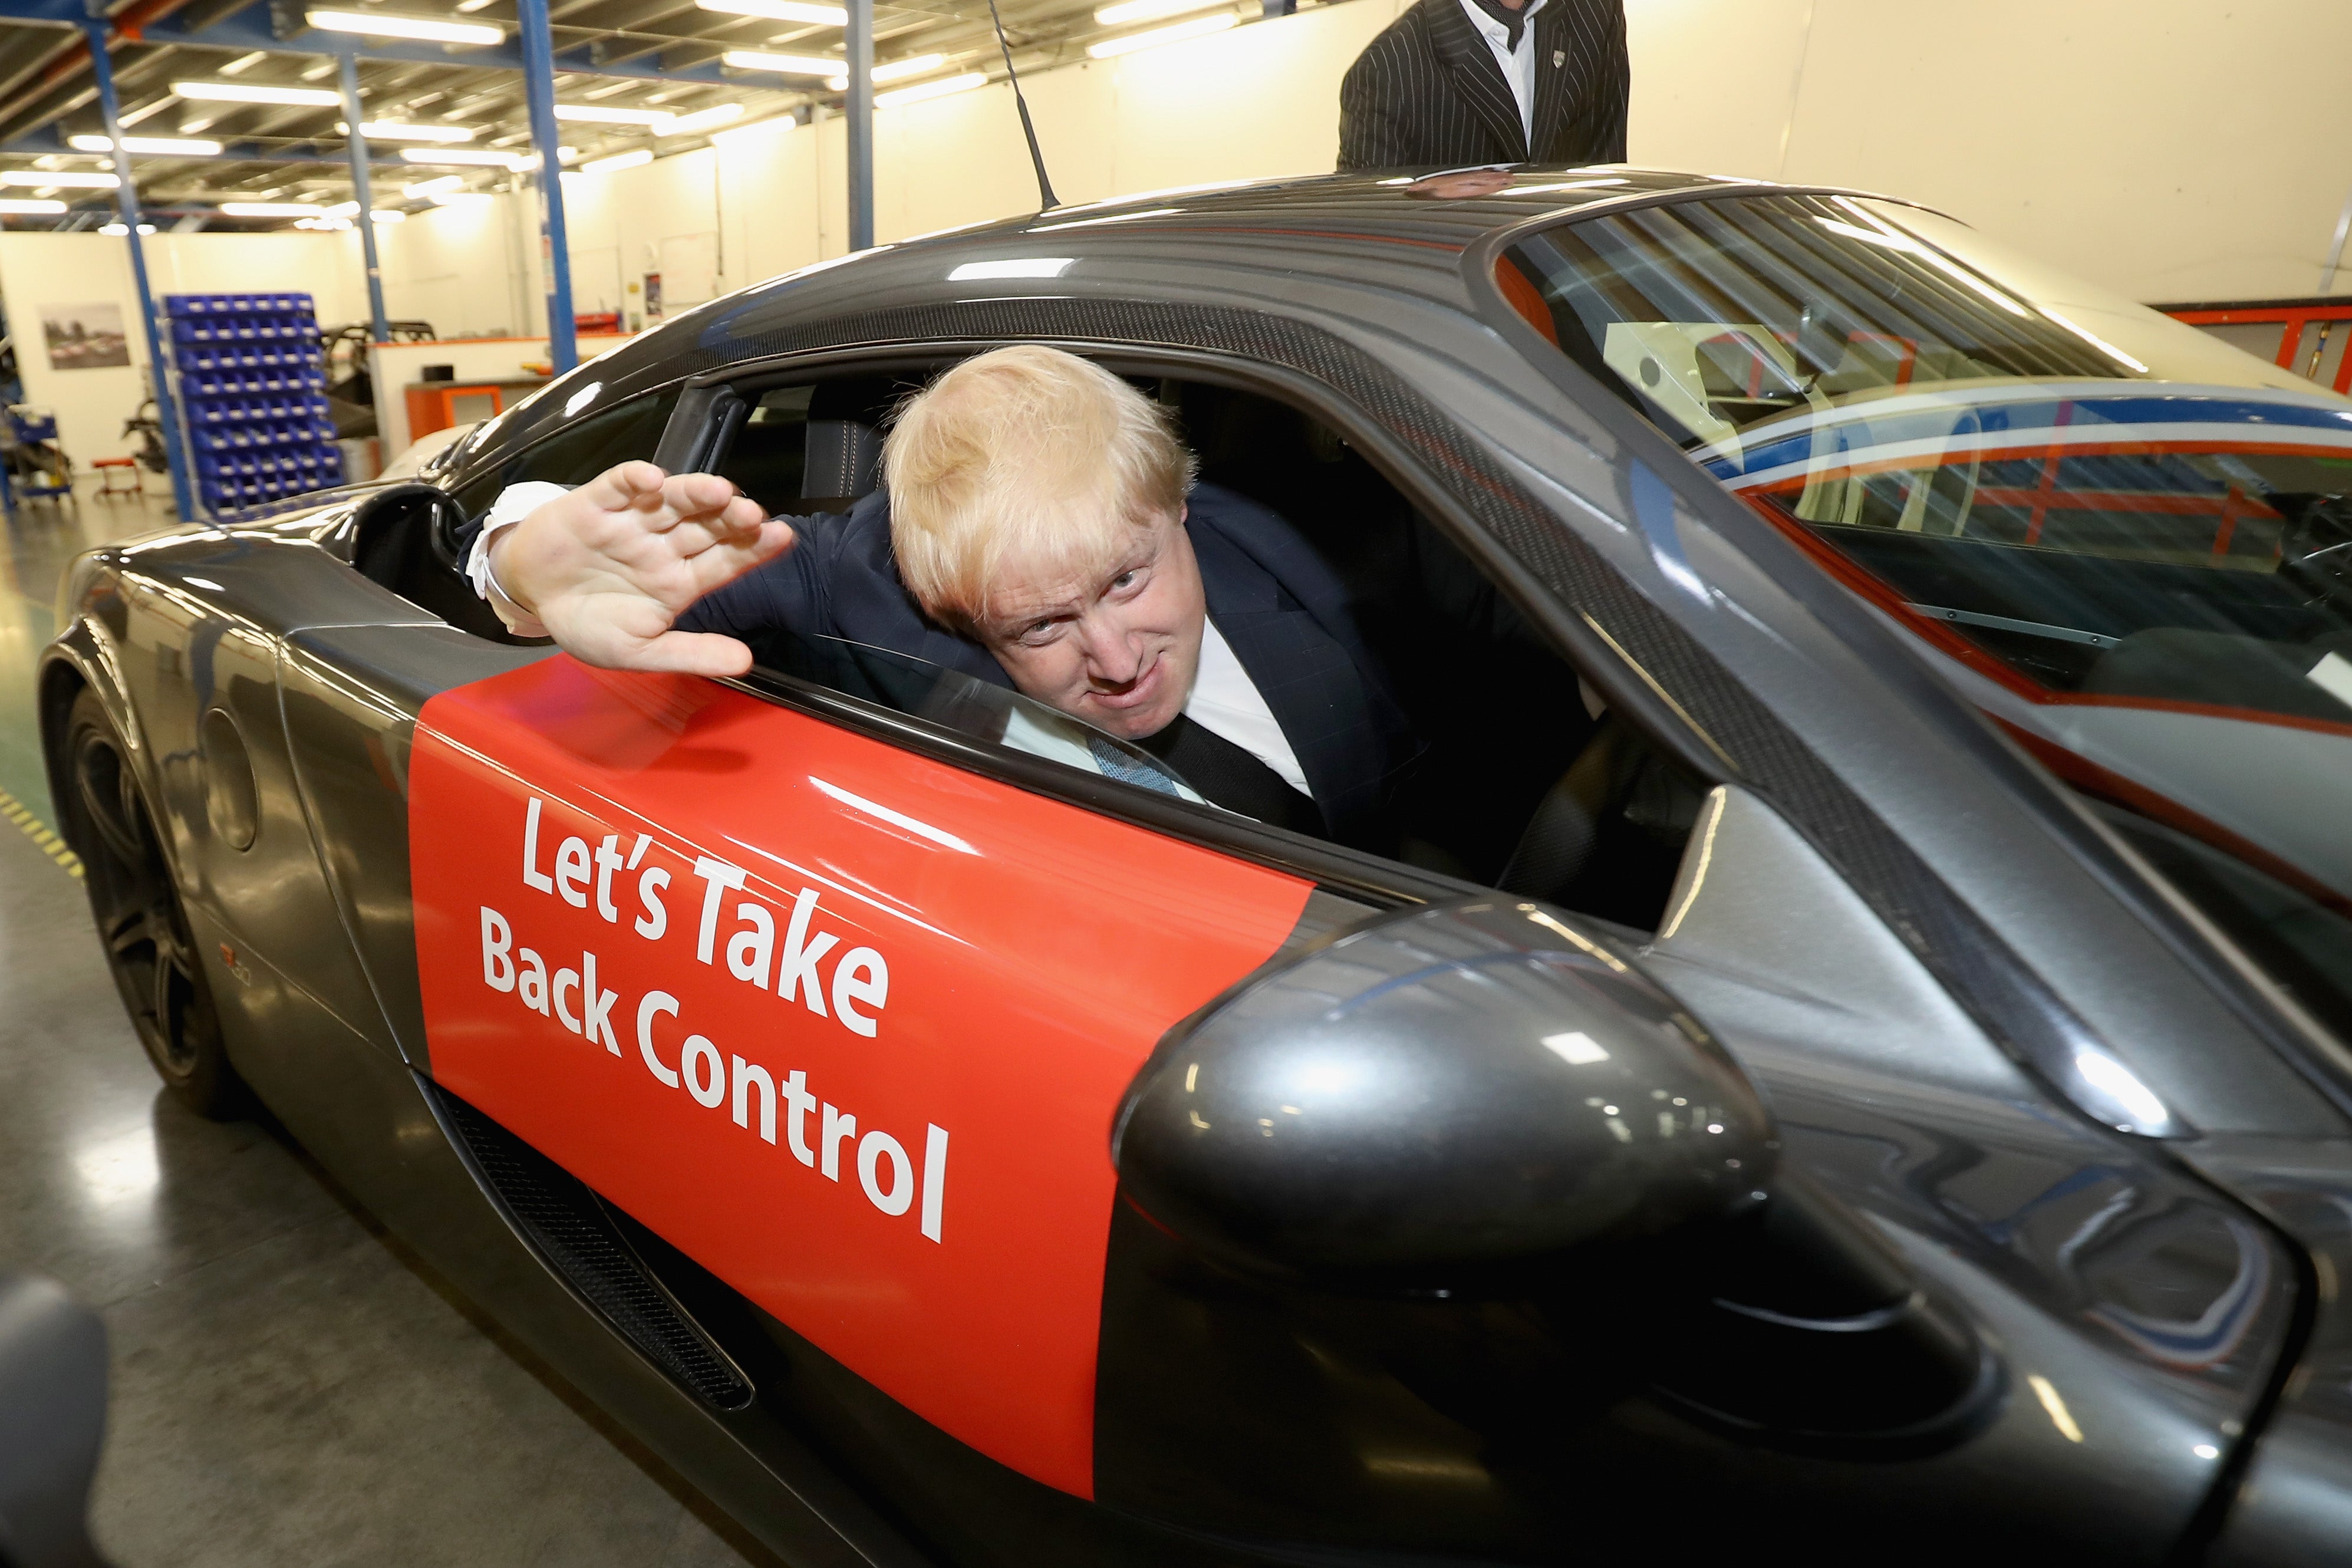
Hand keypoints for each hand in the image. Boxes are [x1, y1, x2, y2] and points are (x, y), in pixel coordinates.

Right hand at [487, 462, 793, 675]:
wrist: (531, 599)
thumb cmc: (589, 623)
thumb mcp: (639, 650)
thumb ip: (690, 653)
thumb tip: (745, 663)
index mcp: (680, 579)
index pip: (727, 560)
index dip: (754, 548)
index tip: (784, 538)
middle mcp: (664, 545)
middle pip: (706, 525)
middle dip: (730, 518)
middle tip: (753, 515)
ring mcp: (632, 521)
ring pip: (671, 501)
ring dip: (694, 492)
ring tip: (718, 491)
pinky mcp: (595, 505)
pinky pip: (617, 487)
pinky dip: (633, 480)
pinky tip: (651, 477)